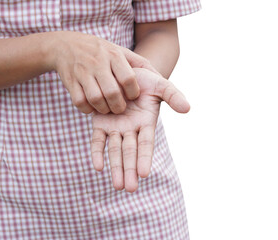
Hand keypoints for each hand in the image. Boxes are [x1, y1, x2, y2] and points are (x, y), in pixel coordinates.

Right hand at [52, 31, 156, 113]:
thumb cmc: (100, 52)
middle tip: (120, 108)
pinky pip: (80, 102)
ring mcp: (82, 72)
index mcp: (114, 55)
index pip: (128, 78)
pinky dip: (87, 109)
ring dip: (103, 109)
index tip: (132, 96)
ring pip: (95, 98)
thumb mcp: (120, 51)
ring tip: (107, 109)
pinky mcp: (70, 81)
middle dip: (118, 106)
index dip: (133, 93)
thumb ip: (140, 64)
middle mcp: (98, 62)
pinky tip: (92, 106)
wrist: (66, 45)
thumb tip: (160, 77)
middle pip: (112, 92)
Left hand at [91, 68, 189, 191]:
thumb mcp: (161, 85)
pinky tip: (98, 167)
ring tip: (117, 186)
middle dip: (130, 170)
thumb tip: (188, 109)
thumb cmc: (145, 81)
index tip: (144, 173)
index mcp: (146, 123)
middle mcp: (130, 129)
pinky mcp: (100, 124)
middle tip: (130, 189)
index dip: (145, 158)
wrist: (123, 73)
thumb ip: (173, 96)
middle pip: (130, 153)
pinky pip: (98, 140)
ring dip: (116, 168)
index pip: (146, 144)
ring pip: (115, 151)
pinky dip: (97, 153)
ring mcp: (115, 128)